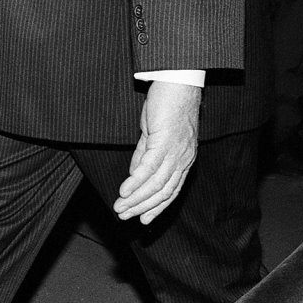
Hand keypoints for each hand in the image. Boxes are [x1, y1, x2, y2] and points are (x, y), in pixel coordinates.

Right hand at [114, 80, 200, 224]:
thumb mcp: (154, 134)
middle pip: (164, 192)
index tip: (142, 220)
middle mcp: (184, 159)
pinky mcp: (165, 142)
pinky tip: (124, 191)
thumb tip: (135, 175)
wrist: (179, 83)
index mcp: (184, 159)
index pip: (171, 190)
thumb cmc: (168, 104)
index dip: (156, 207)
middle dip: (142, 208)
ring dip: (136, 199)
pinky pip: (149, 167)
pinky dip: (135, 182)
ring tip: (119, 208)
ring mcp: (176, 152)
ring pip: (156, 184)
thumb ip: (145, 155)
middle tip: (124, 218)